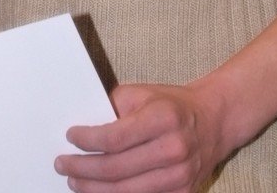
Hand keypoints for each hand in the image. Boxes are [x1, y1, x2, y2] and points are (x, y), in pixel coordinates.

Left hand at [56, 82, 223, 192]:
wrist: (214, 121)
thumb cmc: (172, 105)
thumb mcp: (143, 94)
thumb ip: (114, 107)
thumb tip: (82, 126)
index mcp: (162, 118)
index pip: (114, 137)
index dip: (87, 141)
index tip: (70, 137)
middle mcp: (173, 149)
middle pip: (116, 169)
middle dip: (82, 170)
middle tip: (62, 165)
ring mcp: (180, 176)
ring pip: (126, 191)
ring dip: (94, 190)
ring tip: (75, 182)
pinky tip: (100, 191)